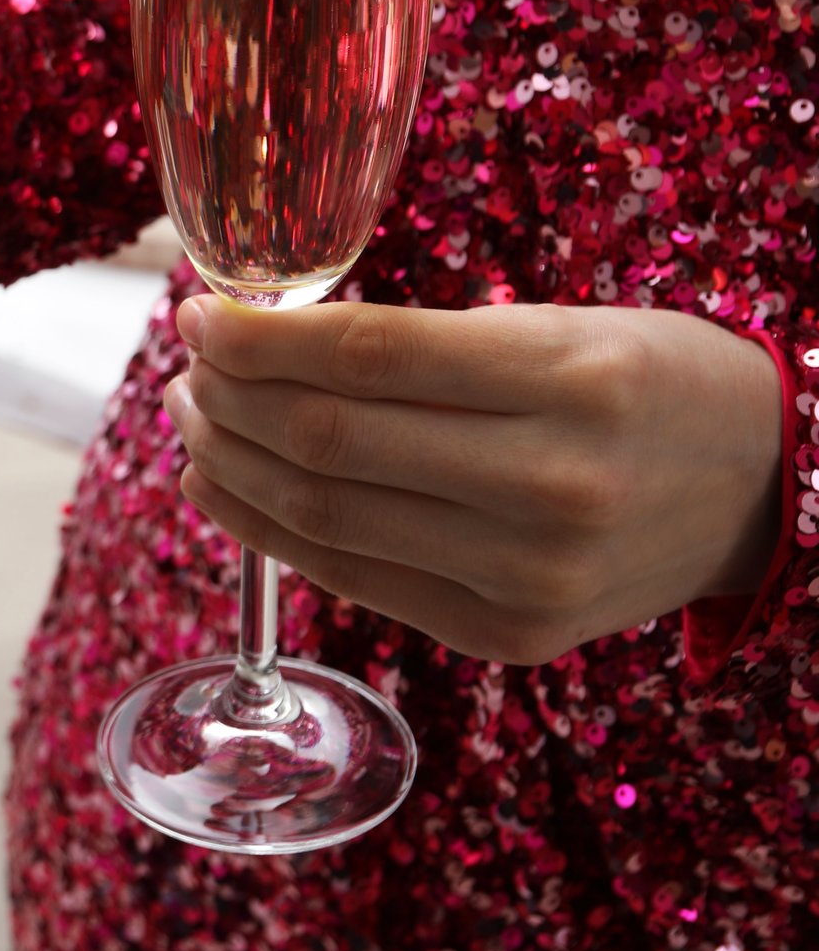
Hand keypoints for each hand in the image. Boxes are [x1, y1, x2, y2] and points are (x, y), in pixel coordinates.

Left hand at [165, 296, 783, 665]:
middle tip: (189, 364)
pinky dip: (270, 531)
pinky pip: (353, 578)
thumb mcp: (554, 330)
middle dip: (228, 398)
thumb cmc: (643, 385)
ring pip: (324, 518)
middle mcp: (550, 487)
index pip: (365, 355)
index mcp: (571, 381)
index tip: (201, 314)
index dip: (258, 338)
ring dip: (230, 463)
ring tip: (195, 418)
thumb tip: (257, 342)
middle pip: (328, 443)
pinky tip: (225, 485)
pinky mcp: (505, 636)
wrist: (765, 492)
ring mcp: (528, 576)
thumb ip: (417, 344)